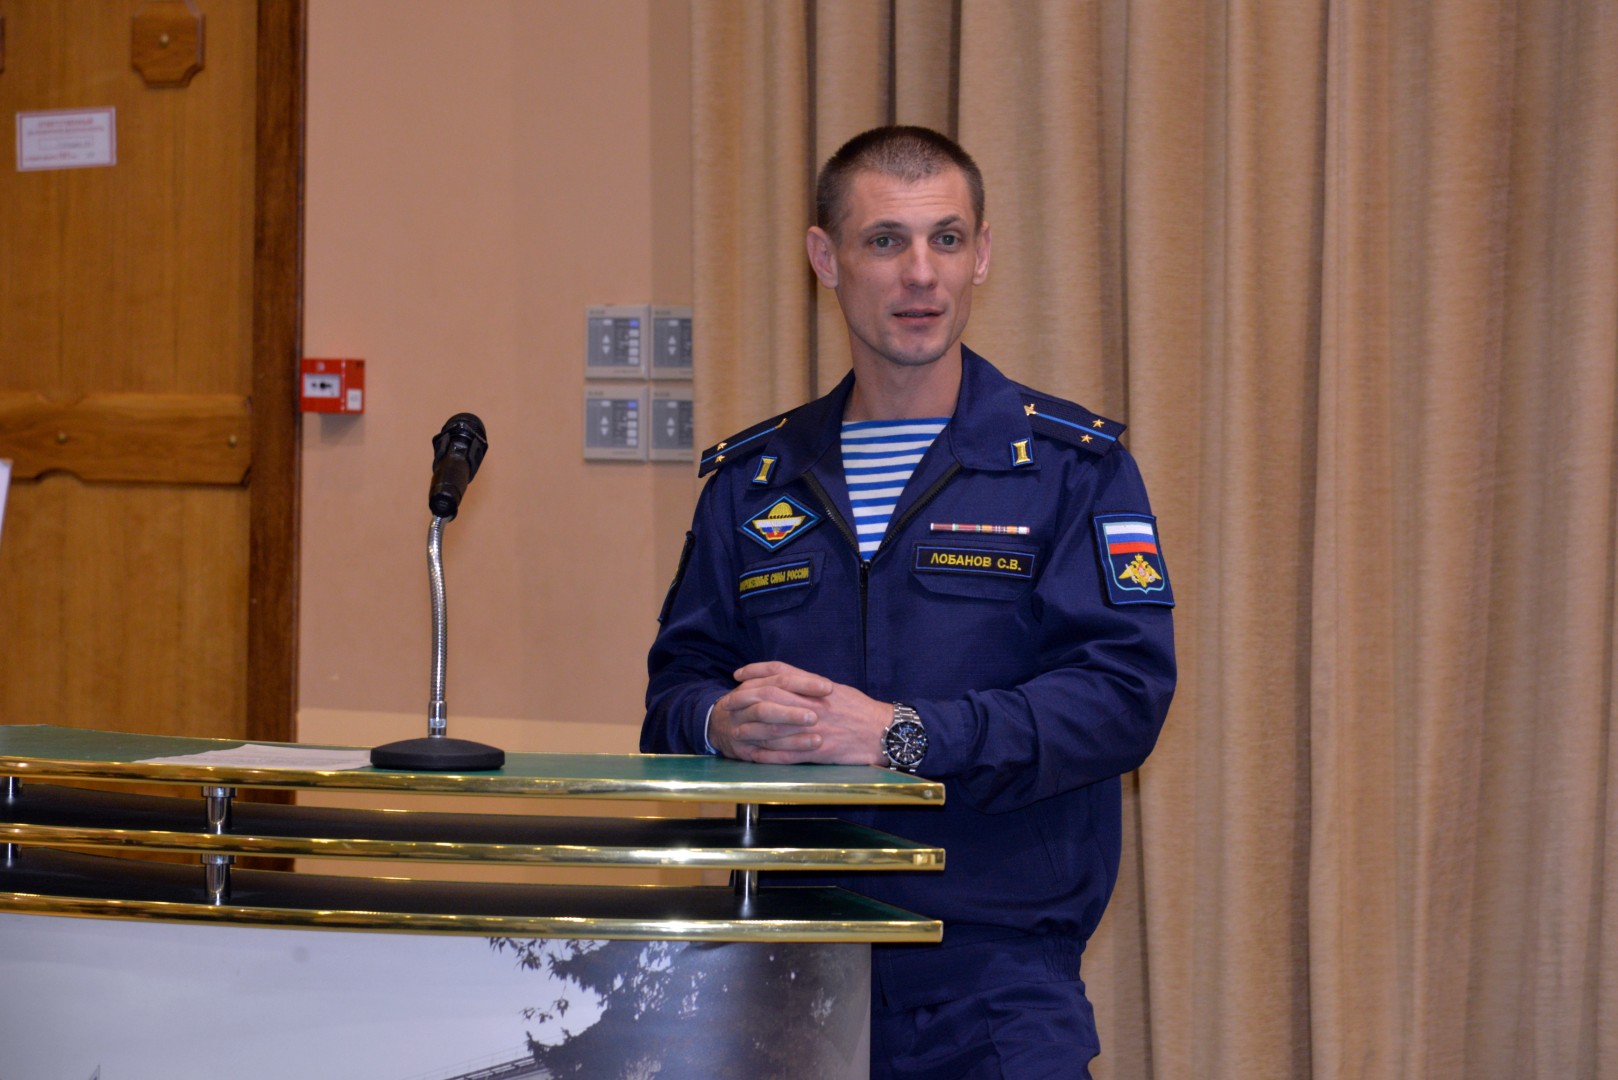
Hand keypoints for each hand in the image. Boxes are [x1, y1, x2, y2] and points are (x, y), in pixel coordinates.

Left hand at [709, 661, 890, 764]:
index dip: (756, 672)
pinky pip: (786, 754)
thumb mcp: (837, 690)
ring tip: (735, 732)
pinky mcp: (817, 752)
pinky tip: (753, 755)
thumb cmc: (861, 710)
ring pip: (774, 728)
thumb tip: (791, 682)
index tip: (738, 675)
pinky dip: (767, 755)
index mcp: (816, 687)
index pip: (780, 672)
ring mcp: (813, 729)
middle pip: (771, 697)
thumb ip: (812, 686)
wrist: (883, 732)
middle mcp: (812, 705)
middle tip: (729, 703)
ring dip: (752, 730)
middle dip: (746, 700)